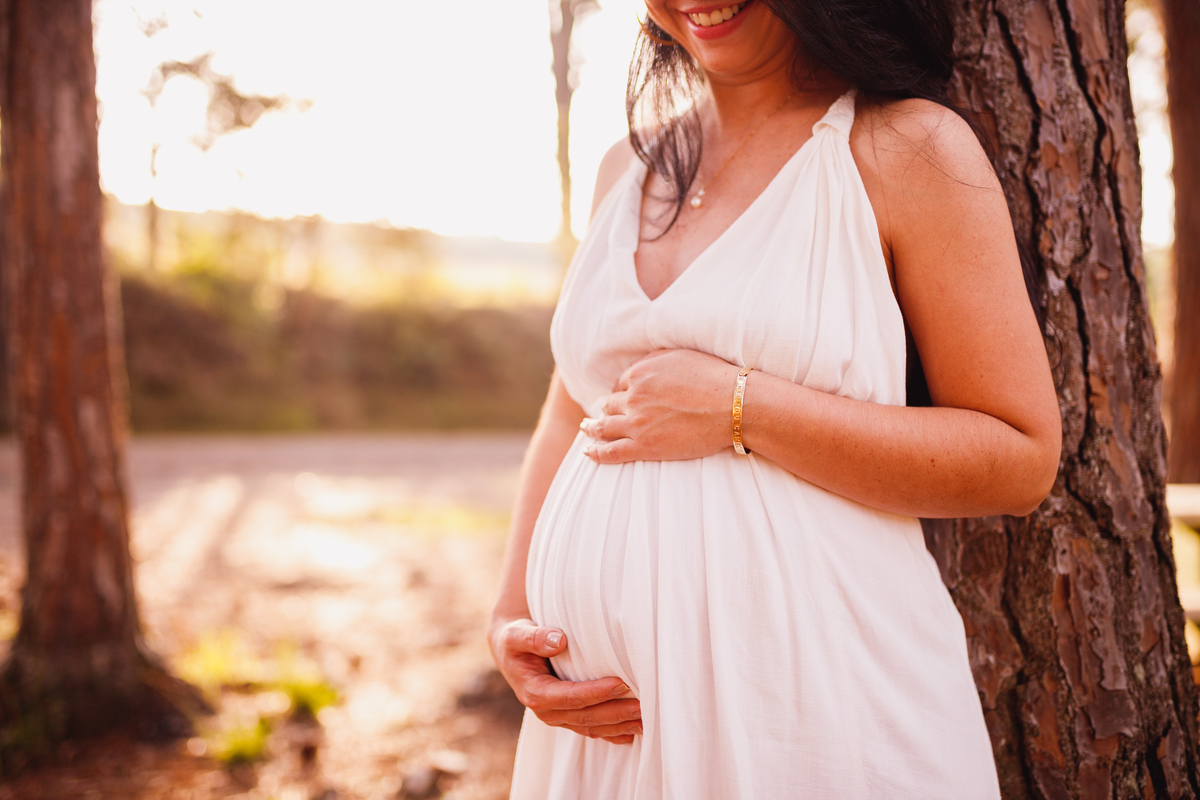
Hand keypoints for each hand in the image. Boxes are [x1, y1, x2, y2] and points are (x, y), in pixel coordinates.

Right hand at [489, 618, 642, 743]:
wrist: (511, 652)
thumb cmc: (515, 640)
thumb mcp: (517, 635)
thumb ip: (534, 637)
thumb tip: (558, 640)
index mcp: (535, 693)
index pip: (571, 697)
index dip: (596, 692)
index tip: (621, 683)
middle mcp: (547, 711)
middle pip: (586, 716)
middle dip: (615, 713)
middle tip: (643, 706)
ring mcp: (558, 717)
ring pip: (592, 727)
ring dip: (619, 726)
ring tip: (646, 721)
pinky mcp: (567, 717)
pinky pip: (591, 729)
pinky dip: (613, 733)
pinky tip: (633, 733)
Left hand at [581, 349, 738, 463]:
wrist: (732, 405)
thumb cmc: (713, 377)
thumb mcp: (679, 355)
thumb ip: (653, 360)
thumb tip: (637, 367)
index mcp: (640, 373)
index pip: (621, 384)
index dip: (621, 392)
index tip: (622, 398)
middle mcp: (633, 397)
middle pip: (610, 404)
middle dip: (607, 409)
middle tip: (601, 414)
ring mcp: (636, 423)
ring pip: (604, 426)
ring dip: (592, 428)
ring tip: (587, 429)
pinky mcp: (644, 447)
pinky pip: (611, 452)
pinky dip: (596, 452)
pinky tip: (588, 452)